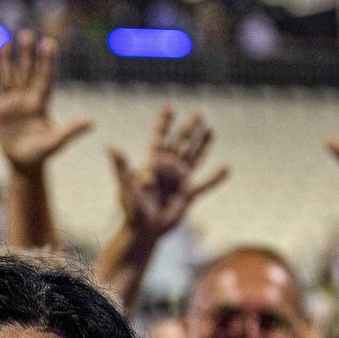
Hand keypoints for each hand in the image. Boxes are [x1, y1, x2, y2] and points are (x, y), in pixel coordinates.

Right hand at [0, 31, 92, 174]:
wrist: (24, 164)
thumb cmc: (42, 154)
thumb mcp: (56, 143)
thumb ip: (71, 131)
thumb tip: (91, 122)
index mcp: (41, 104)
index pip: (44, 78)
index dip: (46, 61)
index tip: (49, 42)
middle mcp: (26, 99)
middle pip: (26, 72)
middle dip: (26, 54)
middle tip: (26, 34)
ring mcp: (11, 103)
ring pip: (7, 77)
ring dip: (5, 61)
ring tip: (3, 42)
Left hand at [108, 106, 228, 242]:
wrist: (145, 231)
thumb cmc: (132, 210)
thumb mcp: (126, 187)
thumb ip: (121, 167)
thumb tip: (110, 146)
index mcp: (152, 163)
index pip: (160, 137)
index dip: (165, 122)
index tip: (170, 106)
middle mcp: (168, 169)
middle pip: (181, 143)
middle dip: (189, 128)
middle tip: (199, 112)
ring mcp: (179, 180)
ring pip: (194, 157)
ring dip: (203, 143)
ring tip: (211, 128)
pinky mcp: (188, 195)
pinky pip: (205, 184)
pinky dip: (216, 177)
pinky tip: (227, 167)